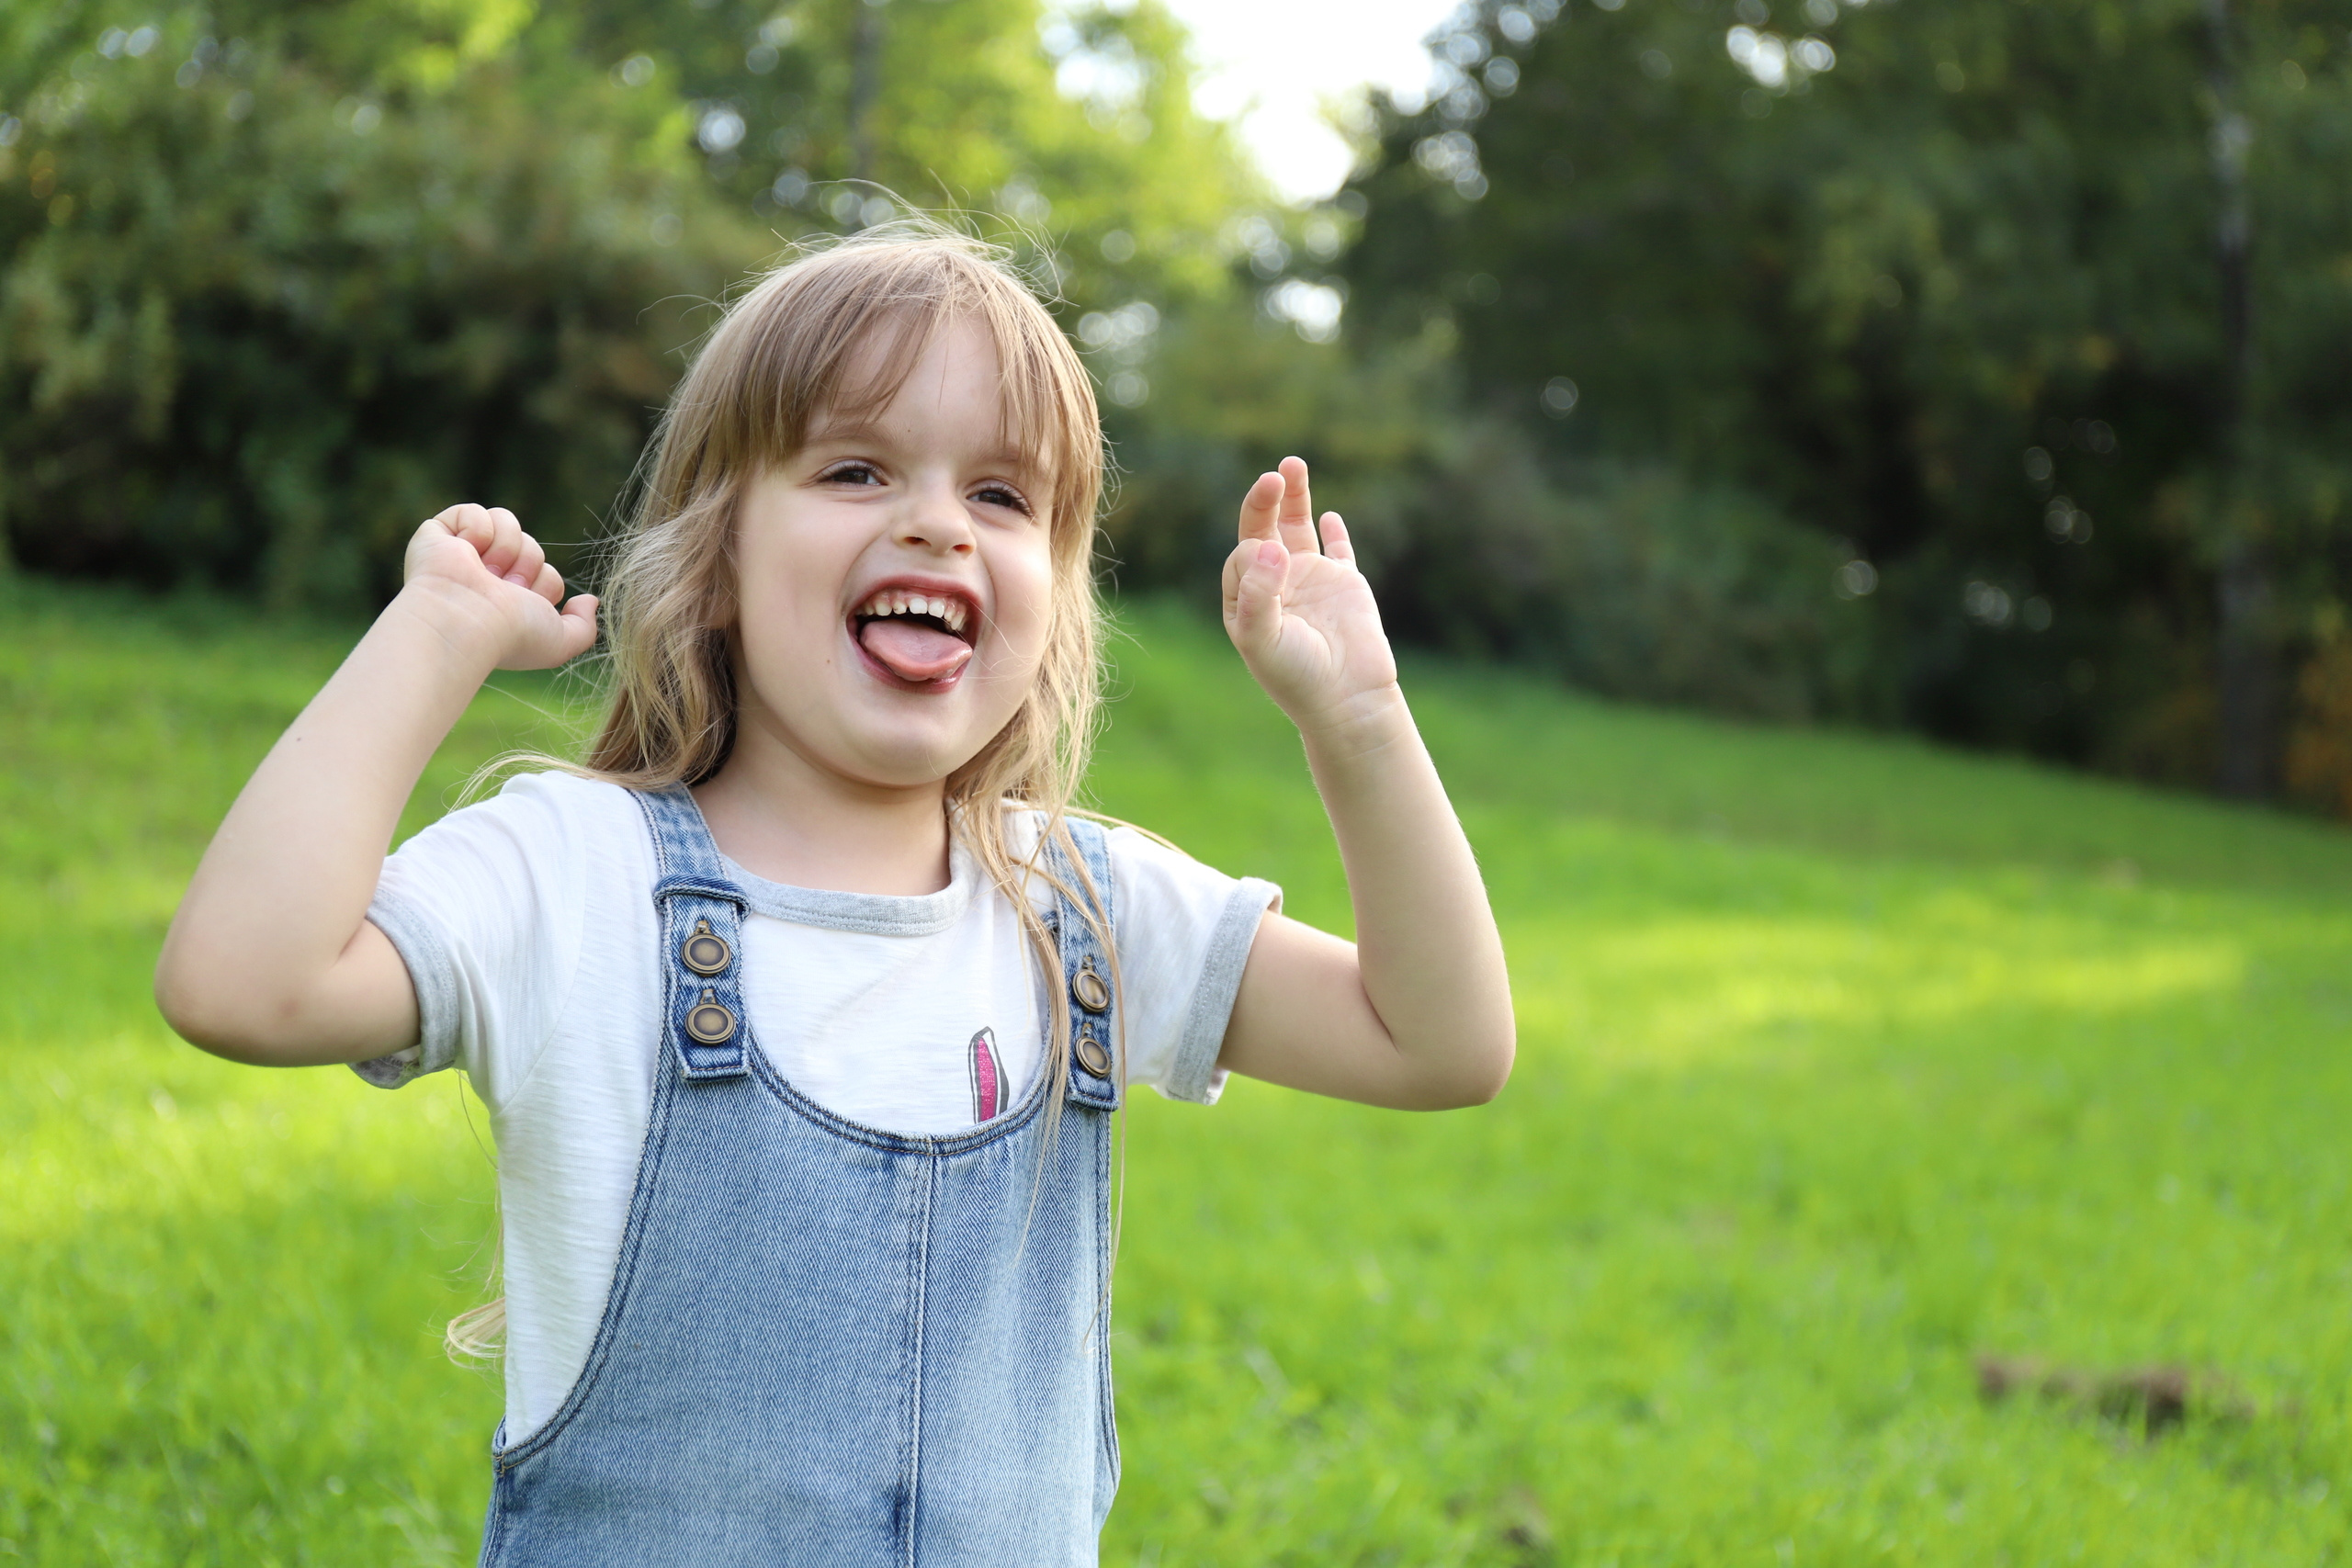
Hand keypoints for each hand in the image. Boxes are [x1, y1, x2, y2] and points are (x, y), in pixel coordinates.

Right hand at [400, 504, 597, 669]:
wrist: (466, 620)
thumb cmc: (511, 635)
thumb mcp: (560, 642)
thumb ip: (584, 628)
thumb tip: (589, 601)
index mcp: (510, 602)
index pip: (548, 574)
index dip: (544, 585)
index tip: (524, 603)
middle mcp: (487, 578)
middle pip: (532, 547)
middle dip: (526, 565)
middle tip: (502, 587)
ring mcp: (461, 555)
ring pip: (507, 523)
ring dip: (506, 547)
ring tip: (485, 572)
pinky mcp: (437, 534)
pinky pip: (474, 511)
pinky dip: (477, 529)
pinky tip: (464, 552)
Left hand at [1222, 456, 1399, 745]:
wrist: (1346, 701)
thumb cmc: (1297, 676)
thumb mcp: (1264, 638)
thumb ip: (1260, 593)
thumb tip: (1270, 546)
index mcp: (1246, 599)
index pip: (1241, 555)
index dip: (1254, 549)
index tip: (1273, 558)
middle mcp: (1275, 585)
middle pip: (1262, 530)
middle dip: (1264, 502)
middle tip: (1273, 476)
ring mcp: (1311, 582)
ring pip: (1297, 529)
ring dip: (1294, 498)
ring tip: (1292, 464)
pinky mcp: (1345, 585)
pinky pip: (1339, 551)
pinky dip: (1334, 532)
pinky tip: (1328, 516)